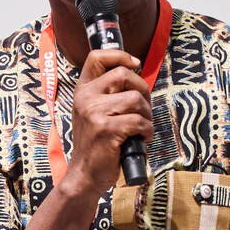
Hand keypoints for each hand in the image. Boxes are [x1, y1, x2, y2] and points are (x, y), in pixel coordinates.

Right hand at [63, 47, 151, 196]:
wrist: (85, 174)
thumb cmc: (96, 144)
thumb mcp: (92, 112)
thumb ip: (107, 93)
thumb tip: (135, 75)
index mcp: (82, 91)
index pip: (97, 57)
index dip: (120, 55)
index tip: (134, 64)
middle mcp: (85, 98)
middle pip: (124, 75)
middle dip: (142, 90)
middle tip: (143, 108)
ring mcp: (94, 113)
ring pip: (135, 99)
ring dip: (146, 114)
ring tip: (141, 127)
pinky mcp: (106, 129)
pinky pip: (139, 121)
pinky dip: (147, 130)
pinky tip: (141, 138)